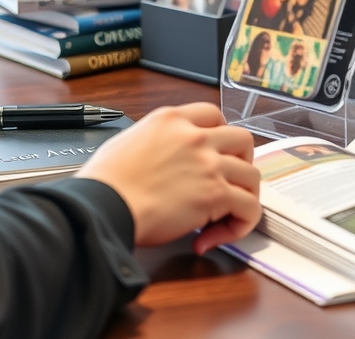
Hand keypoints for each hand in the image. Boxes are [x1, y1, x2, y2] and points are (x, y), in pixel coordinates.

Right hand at [78, 102, 260, 250]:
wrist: (102, 206)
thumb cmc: (104, 182)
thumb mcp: (128, 140)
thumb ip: (154, 141)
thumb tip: (160, 158)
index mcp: (171, 119)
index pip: (213, 115)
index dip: (220, 135)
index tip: (216, 154)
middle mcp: (195, 136)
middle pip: (243, 140)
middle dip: (241, 162)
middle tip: (228, 183)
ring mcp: (209, 163)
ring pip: (252, 175)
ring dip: (243, 197)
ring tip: (223, 217)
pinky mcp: (214, 194)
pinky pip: (248, 208)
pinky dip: (239, 225)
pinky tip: (211, 239)